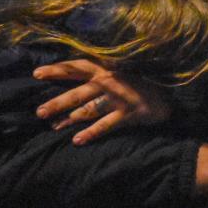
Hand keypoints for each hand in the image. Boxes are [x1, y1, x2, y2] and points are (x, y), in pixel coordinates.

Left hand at [34, 59, 169, 144]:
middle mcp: (109, 81)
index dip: (56, 70)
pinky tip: (77, 140)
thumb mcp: (121, 69)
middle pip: (77, 92)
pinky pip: (105, 125)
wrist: (171, 92)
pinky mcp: (128, 114)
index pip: (76, 67)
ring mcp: (118, 98)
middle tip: (39, 112)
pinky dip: (91, 133)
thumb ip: (100, 71)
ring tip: (53, 126)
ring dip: (69, 118)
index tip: (36, 74)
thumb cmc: (142, 80)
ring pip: (88, 109)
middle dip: (57, 102)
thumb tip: (76, 76)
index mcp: (106, 68)